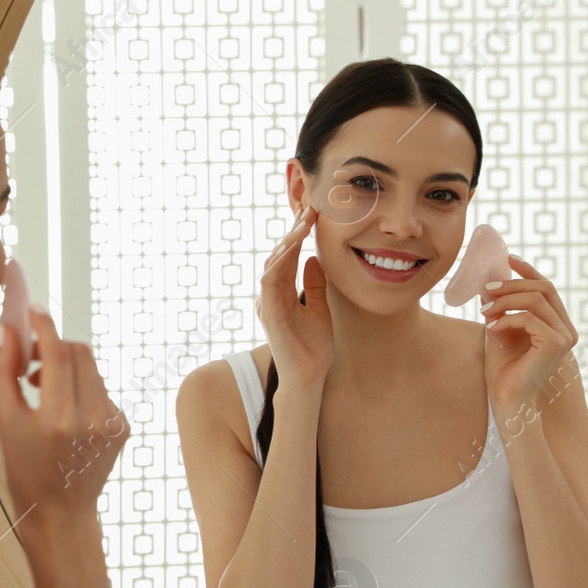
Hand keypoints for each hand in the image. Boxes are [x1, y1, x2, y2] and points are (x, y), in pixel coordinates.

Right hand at [0, 306, 129, 527]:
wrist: (61, 514)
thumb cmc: (26, 472)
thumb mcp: (5, 422)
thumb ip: (5, 371)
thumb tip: (9, 330)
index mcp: (59, 419)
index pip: (57, 352)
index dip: (43, 325)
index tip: (31, 311)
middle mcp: (92, 419)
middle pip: (78, 353)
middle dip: (53, 345)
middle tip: (29, 358)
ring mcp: (113, 423)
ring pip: (91, 369)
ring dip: (66, 367)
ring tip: (41, 390)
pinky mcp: (124, 426)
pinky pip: (101, 389)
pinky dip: (80, 389)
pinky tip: (63, 413)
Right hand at [257, 205, 333, 390]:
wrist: (309, 377)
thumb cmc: (313, 348)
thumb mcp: (320, 308)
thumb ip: (315, 285)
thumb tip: (314, 258)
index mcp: (281, 293)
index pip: (287, 258)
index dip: (298, 235)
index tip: (313, 216)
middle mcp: (270, 295)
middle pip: (278, 256)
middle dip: (292, 232)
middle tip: (309, 211)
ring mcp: (267, 304)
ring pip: (271, 264)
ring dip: (286, 243)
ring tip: (302, 224)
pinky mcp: (268, 313)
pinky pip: (270, 282)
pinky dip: (279, 263)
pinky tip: (293, 248)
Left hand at [480, 254, 577, 414]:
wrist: (508, 400)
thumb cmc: (504, 371)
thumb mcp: (500, 330)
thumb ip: (500, 309)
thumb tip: (489, 283)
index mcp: (557, 324)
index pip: (547, 288)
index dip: (529, 270)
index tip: (508, 258)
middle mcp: (567, 329)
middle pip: (543, 288)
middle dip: (512, 283)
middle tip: (486, 287)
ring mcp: (565, 336)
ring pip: (535, 300)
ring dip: (506, 301)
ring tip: (485, 311)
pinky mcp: (556, 344)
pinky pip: (530, 318)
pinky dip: (507, 319)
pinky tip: (491, 328)